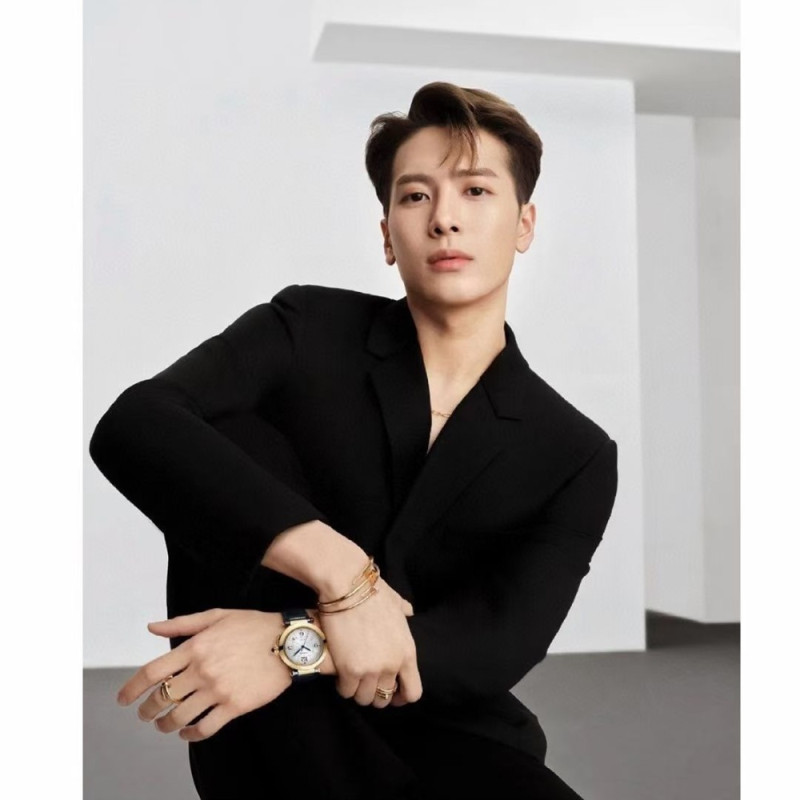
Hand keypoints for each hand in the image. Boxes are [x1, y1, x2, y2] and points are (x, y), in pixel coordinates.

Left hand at [115, 609, 291, 741]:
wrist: (289, 642)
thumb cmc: (254, 626)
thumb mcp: (218, 615)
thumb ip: (182, 623)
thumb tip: (152, 627)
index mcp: (195, 647)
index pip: (152, 672)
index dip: (132, 689)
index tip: (124, 699)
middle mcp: (202, 670)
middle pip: (162, 699)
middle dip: (148, 711)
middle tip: (146, 715)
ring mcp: (218, 690)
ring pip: (179, 717)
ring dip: (166, 725)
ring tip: (165, 725)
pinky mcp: (234, 706)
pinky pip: (204, 728)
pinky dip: (190, 735)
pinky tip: (187, 732)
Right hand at [317, 577, 421, 709]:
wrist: (348, 585)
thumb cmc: (373, 590)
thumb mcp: (397, 602)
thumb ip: (404, 611)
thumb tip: (409, 610)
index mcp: (407, 652)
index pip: (413, 692)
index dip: (401, 697)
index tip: (392, 693)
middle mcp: (392, 665)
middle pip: (385, 698)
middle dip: (376, 693)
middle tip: (366, 682)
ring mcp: (371, 670)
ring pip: (364, 698)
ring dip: (358, 691)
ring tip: (352, 678)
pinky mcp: (349, 670)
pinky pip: (347, 691)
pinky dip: (343, 686)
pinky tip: (340, 674)